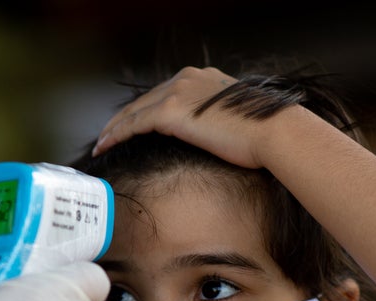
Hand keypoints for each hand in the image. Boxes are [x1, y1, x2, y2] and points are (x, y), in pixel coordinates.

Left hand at [91, 66, 264, 168]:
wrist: (274, 133)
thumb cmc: (264, 134)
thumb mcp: (238, 120)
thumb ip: (218, 121)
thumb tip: (215, 136)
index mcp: (203, 78)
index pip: (164, 94)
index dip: (145, 111)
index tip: (133, 126)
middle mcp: (187, 79)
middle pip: (144, 100)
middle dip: (124, 119)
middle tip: (108, 136)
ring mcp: (177, 93)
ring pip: (134, 111)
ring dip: (114, 128)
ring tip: (101, 145)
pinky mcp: (170, 113)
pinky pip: (133, 124)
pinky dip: (116, 135)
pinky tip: (104, 147)